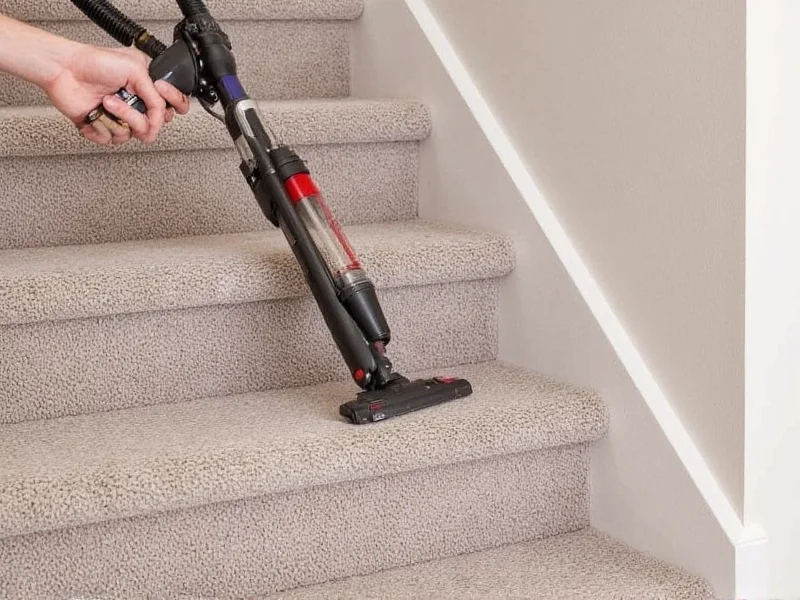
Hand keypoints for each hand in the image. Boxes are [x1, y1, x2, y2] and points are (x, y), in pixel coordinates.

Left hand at [44, 44, 190, 144]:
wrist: (64, 71)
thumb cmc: (93, 62)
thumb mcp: (135, 68)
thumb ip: (155, 95)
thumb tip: (160, 115)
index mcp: (149, 86)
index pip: (176, 104)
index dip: (174, 103)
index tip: (160, 92)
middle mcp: (138, 103)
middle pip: (156, 125)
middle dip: (138, 114)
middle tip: (125, 99)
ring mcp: (123, 117)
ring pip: (135, 134)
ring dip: (118, 118)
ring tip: (106, 102)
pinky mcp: (106, 127)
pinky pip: (114, 140)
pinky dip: (102, 127)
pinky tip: (96, 113)